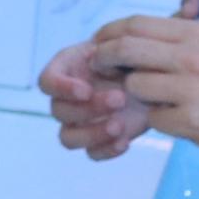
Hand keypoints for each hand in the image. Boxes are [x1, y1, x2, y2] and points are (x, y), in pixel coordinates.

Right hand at [36, 37, 152, 159]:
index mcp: (66, 70)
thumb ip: (109, 51)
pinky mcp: (99, 140)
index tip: (86, 90)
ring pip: (68, 138)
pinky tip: (125, 142)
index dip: (62, 89)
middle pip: (59, 112)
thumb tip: (98, 65)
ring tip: (120, 126)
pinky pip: (91, 153)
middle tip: (120, 99)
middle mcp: (67, 99)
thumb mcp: (121, 45)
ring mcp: (80, 122)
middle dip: (89, 108)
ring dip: (92, 134)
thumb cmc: (131, 56)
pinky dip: (106, 150)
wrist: (151, 76)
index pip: (47, 83)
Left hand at [81, 7, 198, 161]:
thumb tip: (127, 39)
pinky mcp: (192, 121)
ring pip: (135, 86)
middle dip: (104, 59)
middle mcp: (193, 56)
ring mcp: (192, 90)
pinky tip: (184, 121)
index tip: (98, 43)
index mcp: (197, 34)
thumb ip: (178, 42)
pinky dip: (162, 121)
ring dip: (138, 95)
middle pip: (124, 49)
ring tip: (162, 100)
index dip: (108, 33)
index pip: (134, 24)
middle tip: (101, 69)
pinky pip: (154, 119)